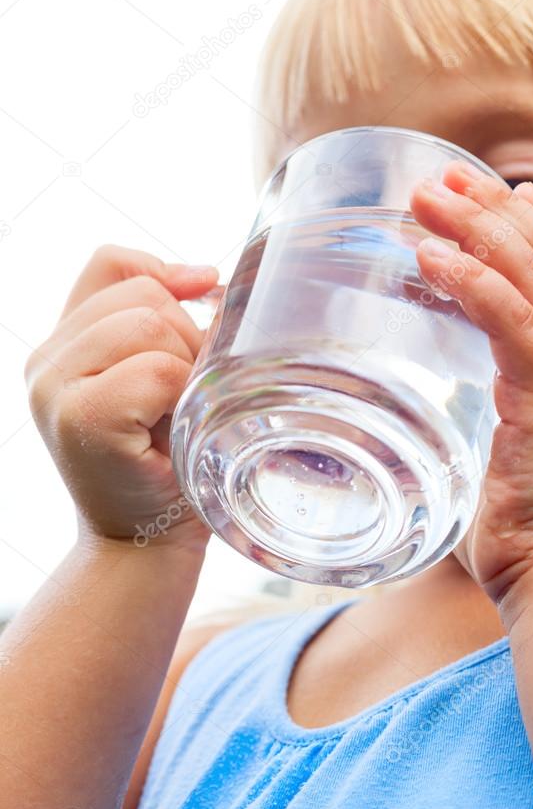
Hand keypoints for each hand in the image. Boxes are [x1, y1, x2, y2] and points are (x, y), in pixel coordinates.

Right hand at [25, 245, 218, 549]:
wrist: (144, 545)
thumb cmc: (166, 463)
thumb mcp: (162, 380)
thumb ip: (167, 325)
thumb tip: (208, 278)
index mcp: (66, 342)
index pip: (110, 263)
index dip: (162, 270)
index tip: (204, 294)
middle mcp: (48, 360)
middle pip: (144, 294)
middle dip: (188, 338)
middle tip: (185, 397)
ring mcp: (55, 387)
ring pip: (152, 325)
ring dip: (187, 368)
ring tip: (176, 414)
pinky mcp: (80, 418)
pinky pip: (156, 370)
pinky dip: (182, 396)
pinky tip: (170, 431)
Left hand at [409, 163, 532, 609]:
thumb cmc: (520, 525)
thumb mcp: (495, 451)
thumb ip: (473, 417)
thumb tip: (423, 410)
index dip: (521, 227)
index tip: (482, 191)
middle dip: (490, 212)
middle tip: (440, 177)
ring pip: (531, 282)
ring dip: (480, 231)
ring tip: (429, 197)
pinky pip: (515, 328)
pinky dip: (477, 287)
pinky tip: (435, 258)